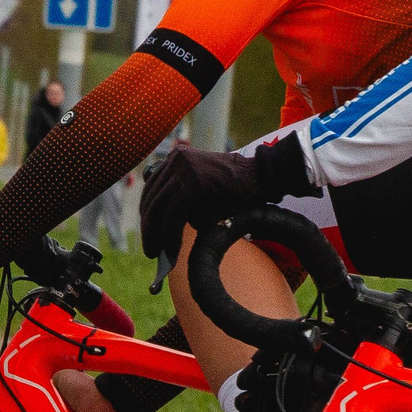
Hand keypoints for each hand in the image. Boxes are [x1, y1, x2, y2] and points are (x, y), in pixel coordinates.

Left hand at [139, 133, 313, 268]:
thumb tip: (160, 233)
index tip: (149, 235)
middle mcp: (176, 159)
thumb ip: (182, 204)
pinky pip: (173, 214)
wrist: (264, 178)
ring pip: (159, 208)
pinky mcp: (193, 182)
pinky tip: (172, 250)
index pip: (152, 189)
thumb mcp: (203, 195)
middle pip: (152, 198)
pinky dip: (170, 235)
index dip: (147, 215)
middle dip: (148, 227)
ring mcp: (183, 168)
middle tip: (150, 250)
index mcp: (176, 158)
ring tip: (157, 254)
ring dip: (156, 235)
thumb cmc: (237, 191)